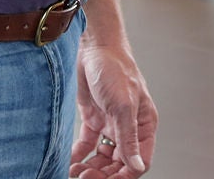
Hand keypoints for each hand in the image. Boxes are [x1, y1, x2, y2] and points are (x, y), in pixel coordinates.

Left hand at [69, 40, 156, 177]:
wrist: (93, 48)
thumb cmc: (115, 69)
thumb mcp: (124, 106)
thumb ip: (129, 139)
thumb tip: (138, 166)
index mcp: (143, 125)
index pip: (139, 160)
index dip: (125, 175)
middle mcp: (128, 128)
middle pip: (118, 164)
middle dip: (103, 174)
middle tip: (86, 177)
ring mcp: (110, 125)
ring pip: (102, 158)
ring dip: (90, 168)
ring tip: (76, 172)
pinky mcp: (92, 120)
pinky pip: (86, 146)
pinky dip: (78, 156)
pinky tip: (69, 162)